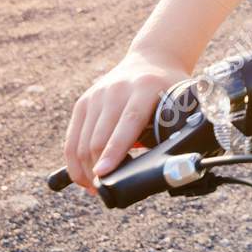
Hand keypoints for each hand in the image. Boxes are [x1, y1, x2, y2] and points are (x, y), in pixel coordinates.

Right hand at [62, 49, 187, 194]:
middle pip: (99, 137)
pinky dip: (74, 161)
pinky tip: (82, 176)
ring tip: (94, 188)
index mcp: (145, 88)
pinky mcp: (83, 102)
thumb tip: (174, 166)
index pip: (127, 123)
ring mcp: (96, 95)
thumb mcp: (179, 102)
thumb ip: (174, 128)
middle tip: (104, 192)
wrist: (152, 58)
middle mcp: (116, 90)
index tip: (104, 174)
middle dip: (97, 169)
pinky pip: (71, 138)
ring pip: (82, 141)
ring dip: (85, 170)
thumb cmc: (169, 88)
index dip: (114, 151)